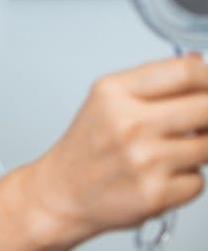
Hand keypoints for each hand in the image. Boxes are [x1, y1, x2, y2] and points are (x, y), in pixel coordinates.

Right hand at [23, 53, 207, 247]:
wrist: (62, 191)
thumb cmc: (87, 146)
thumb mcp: (106, 100)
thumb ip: (152, 80)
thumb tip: (199, 62)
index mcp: (114, 93)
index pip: (184, 72)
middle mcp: (129, 123)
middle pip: (207, 107)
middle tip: (199, 120)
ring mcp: (144, 159)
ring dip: (199, 148)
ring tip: (171, 150)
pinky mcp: (155, 193)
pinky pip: (199, 180)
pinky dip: (187, 179)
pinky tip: (161, 175)